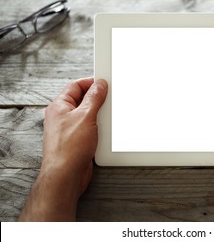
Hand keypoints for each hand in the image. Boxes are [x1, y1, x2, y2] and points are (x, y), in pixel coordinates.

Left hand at [19, 77, 107, 220]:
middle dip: (97, 99)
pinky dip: (98, 128)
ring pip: (87, 115)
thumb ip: (94, 98)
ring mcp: (69, 129)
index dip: (90, 82)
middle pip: (82, 100)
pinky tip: (104, 131)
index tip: (104, 82)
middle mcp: (62, 117)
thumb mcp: (86, 116)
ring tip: (106, 117)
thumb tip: (99, 85)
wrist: (66, 176)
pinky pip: (90, 128)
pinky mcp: (77, 141)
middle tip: (108, 99)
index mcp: (59, 106)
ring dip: (98, 115)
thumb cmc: (68, 148)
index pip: (76, 86)